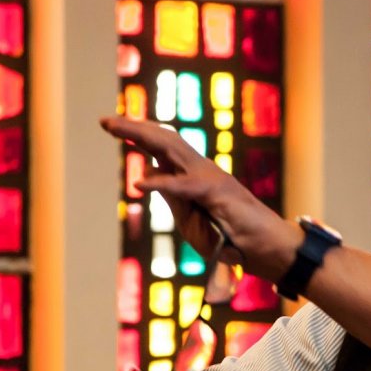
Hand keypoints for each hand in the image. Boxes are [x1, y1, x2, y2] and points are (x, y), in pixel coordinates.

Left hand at [100, 116, 299, 278]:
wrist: (265, 249)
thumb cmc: (231, 239)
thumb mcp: (190, 219)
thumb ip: (171, 196)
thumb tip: (147, 174)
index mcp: (194, 175)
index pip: (163, 148)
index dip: (138, 135)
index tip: (112, 127)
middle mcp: (201, 169)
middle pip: (163, 140)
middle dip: (132, 128)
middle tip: (105, 121)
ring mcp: (210, 177)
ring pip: (170, 148)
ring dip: (140, 136)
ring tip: (115, 128)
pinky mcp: (217, 192)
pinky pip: (183, 186)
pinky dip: (161, 184)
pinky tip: (139, 186)